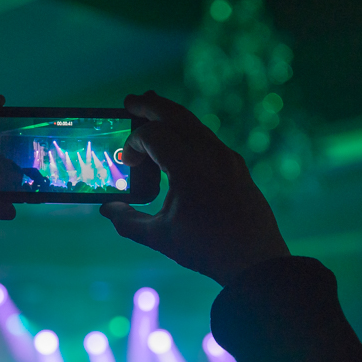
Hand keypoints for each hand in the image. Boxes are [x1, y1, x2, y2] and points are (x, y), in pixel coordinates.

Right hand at [100, 91, 288, 286]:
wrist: (254, 260)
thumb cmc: (205, 249)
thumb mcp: (160, 237)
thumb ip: (128, 221)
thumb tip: (108, 209)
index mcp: (188, 167)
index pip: (153, 135)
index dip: (134, 143)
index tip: (126, 162)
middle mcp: (210, 154)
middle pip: (175, 115)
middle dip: (150, 106)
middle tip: (130, 101)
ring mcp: (227, 157)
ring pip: (194, 124)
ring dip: (171, 117)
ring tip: (152, 114)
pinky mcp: (236, 165)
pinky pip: (207, 138)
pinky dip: (187, 133)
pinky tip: (178, 143)